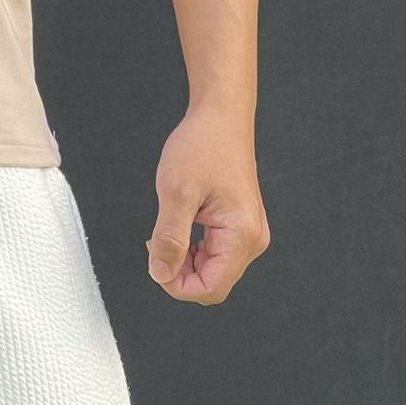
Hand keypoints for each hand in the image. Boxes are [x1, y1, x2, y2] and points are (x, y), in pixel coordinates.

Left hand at [144, 104, 270, 303]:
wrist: (220, 116)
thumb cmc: (203, 145)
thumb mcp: (176, 192)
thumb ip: (169, 238)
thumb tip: (160, 274)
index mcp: (242, 236)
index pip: (211, 288)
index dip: (177, 285)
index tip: (154, 261)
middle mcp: (252, 240)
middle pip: (213, 282)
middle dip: (180, 272)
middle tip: (155, 241)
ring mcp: (248, 232)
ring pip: (213, 269)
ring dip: (185, 259)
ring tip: (166, 228)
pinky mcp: (239, 224)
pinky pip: (215, 252)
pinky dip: (192, 247)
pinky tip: (179, 225)